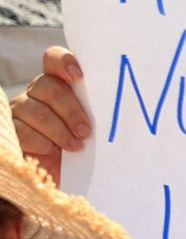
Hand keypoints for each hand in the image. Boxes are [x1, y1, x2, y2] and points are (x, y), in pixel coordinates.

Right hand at [12, 46, 87, 184]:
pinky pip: (21, 130)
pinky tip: (52, 151)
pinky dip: (40, 142)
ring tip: (75, 146)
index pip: (54, 60)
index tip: (79, 76)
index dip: (63, 62)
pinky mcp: (9, 131)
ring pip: (34, 109)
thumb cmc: (86, 151)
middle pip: (47, 86)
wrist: (66, 179)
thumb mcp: (94, 128)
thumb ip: (98, 112)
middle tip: (86, 131)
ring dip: (58, 130)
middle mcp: (36, 93)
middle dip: (70, 109)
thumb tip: (121, 103)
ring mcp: (19, 111)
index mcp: (59, 85)